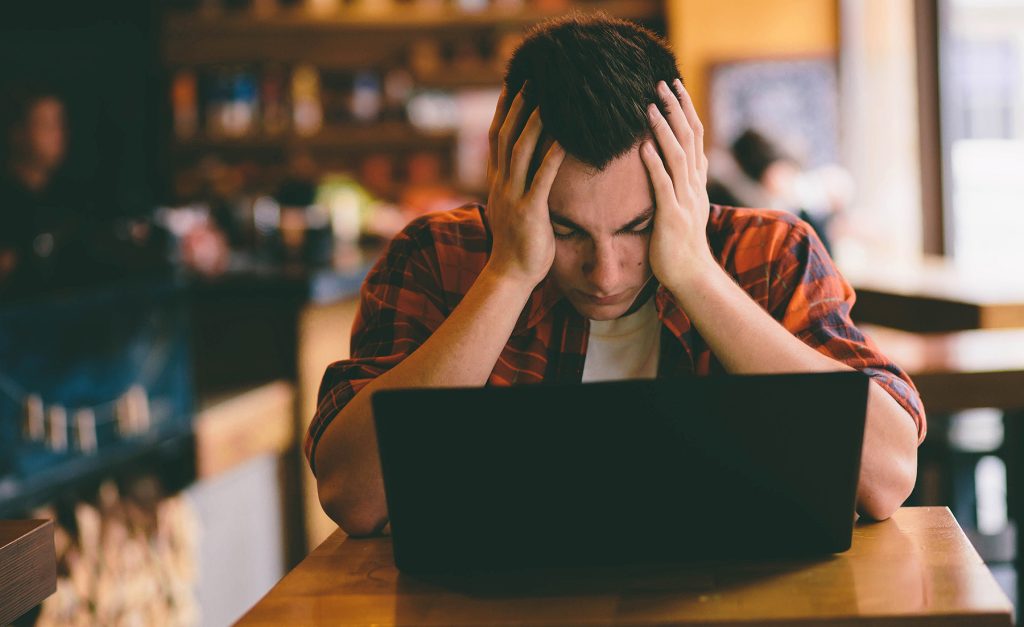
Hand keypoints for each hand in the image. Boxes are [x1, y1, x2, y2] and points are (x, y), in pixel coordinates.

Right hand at [483, 83, 565, 285]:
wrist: (509, 275)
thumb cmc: (517, 244)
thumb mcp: (512, 210)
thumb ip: (517, 188)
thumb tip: (528, 173)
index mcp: (497, 182)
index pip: (496, 138)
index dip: (503, 111)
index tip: (513, 86)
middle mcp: (501, 184)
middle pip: (505, 136)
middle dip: (517, 106)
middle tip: (531, 80)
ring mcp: (512, 197)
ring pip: (519, 151)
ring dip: (534, 123)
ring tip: (548, 99)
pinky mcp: (529, 211)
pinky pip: (541, 178)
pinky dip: (552, 156)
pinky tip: (565, 139)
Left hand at [640, 79, 714, 292]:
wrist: (691, 275)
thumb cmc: (680, 243)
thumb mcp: (683, 206)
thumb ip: (678, 183)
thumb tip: (666, 160)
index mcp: (696, 181)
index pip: (694, 136)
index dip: (685, 110)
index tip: (674, 86)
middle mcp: (694, 185)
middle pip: (689, 138)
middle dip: (676, 109)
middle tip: (662, 82)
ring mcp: (685, 201)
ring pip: (677, 156)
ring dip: (664, 129)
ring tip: (651, 106)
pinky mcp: (672, 217)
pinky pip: (664, 186)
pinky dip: (654, 165)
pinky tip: (643, 148)